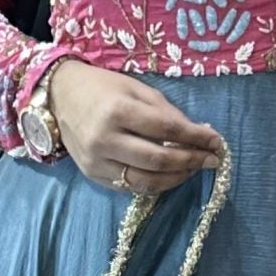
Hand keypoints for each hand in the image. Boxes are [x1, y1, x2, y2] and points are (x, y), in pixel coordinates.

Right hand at [48, 60, 223, 193]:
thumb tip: (199, 134)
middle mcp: (105, 139)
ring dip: (176, 178)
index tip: (217, 141)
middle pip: (158, 160)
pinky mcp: (93, 175)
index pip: (167, 130)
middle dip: (191, 161)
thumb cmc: (103, 88)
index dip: (196, 138)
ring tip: (193, 169)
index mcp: (118, 111)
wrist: (59, 97)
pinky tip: (170, 175)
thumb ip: (166, 112)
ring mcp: (97, 161)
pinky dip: (156, 184)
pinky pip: (131, 187)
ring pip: (146, 181)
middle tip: (212, 160)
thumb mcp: (137, 89)